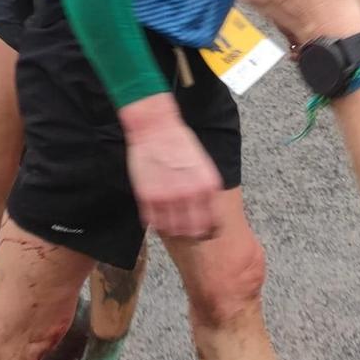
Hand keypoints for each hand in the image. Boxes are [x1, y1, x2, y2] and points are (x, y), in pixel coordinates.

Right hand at [118, 95, 222, 238]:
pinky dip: (156, 223)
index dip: (208, 230)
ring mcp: (167, 197)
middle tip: (187, 230)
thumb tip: (207, 209)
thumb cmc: (179, 141)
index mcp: (207, 186)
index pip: (212, 222)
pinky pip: (153, 222)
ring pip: (173, 230)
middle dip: (191, 233)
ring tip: (171, 223)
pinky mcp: (147, 197)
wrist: (155, 126)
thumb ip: (205, 188)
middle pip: (193, 231)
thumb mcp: (203, 164)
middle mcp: (189, 194)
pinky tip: (158, 216)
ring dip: (173, 230)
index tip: (205, 232)